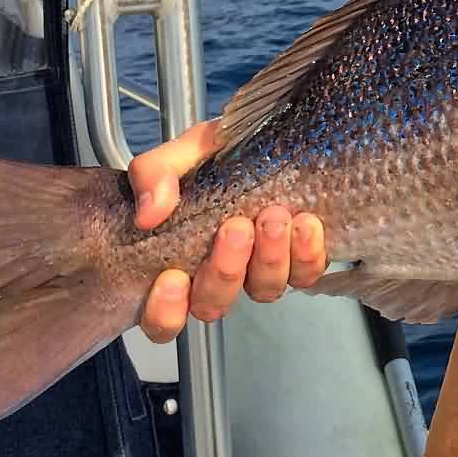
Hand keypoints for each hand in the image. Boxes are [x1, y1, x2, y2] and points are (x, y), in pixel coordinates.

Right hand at [128, 119, 328, 342]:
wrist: (261, 140)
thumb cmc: (211, 156)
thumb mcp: (178, 154)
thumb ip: (153, 176)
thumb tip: (150, 214)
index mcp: (176, 262)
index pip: (162, 317)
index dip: (166, 311)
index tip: (173, 277)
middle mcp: (216, 276)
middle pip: (213, 305)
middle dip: (225, 270)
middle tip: (236, 228)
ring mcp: (258, 271)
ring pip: (263, 292)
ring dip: (268, 259)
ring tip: (274, 217)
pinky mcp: (298, 260)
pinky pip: (305, 275)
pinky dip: (307, 254)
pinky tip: (306, 223)